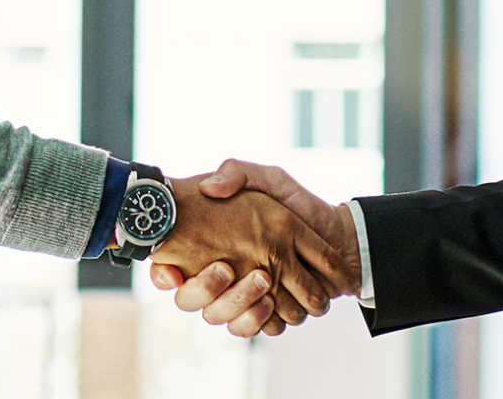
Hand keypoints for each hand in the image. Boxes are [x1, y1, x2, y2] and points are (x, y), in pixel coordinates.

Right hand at [152, 160, 362, 338]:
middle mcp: (221, 277)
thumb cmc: (300, 206)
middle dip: (206, 289)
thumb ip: (238, 173)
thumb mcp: (269, 179)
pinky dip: (260, 320)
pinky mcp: (266, 316)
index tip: (172, 271)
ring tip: (262, 282)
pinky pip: (250, 330)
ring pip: (220, 317)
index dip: (163, 275)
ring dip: (239, 304)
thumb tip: (210, 187)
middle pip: (191, 301)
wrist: (340, 239)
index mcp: (210, 247)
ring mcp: (242, 299)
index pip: (169, 268)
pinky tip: (273, 303)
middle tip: (227, 269)